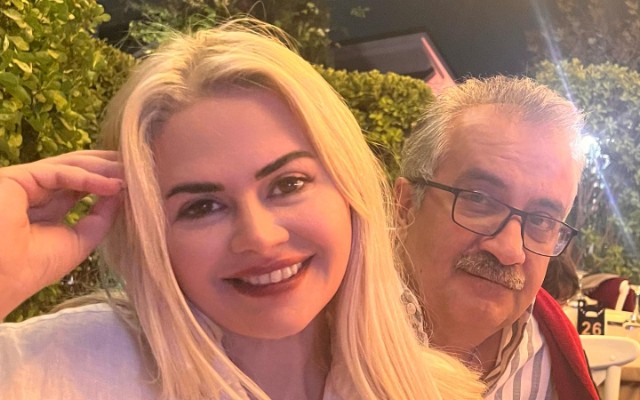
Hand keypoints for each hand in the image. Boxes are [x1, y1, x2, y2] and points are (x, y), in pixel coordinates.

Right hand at [0, 150, 124, 318]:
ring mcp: (24, 183)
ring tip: (130, 172)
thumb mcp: (80, 240)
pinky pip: (57, 171)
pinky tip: (111, 184)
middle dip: (107, 167)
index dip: (106, 181)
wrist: (2, 280)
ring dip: (101, 168)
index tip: (135, 181)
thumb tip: (120, 193)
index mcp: (44, 209)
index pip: (79, 186)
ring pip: (67, 166)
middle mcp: (34, 193)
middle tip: (138, 165)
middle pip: (75, 171)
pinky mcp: (16, 178)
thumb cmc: (34, 267)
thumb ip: (100, 217)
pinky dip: (87, 177)